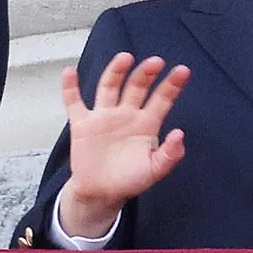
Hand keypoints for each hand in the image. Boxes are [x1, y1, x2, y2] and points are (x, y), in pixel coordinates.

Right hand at [57, 53, 190, 237]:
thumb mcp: (154, 170)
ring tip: (125, 57)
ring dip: (116, 71)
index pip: (162, 99)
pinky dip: (70, 88)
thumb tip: (180, 134)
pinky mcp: (82, 125)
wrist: (100, 194)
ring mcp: (104, 116)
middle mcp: (126, 113)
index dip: (172, 85)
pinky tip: (69, 72)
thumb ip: (169, 155)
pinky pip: (74, 102)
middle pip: (137, 86)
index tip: (183, 70)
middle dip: (146, 73)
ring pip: (110, 87)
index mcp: (147, 122)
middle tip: (156, 62)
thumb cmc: (130, 180)